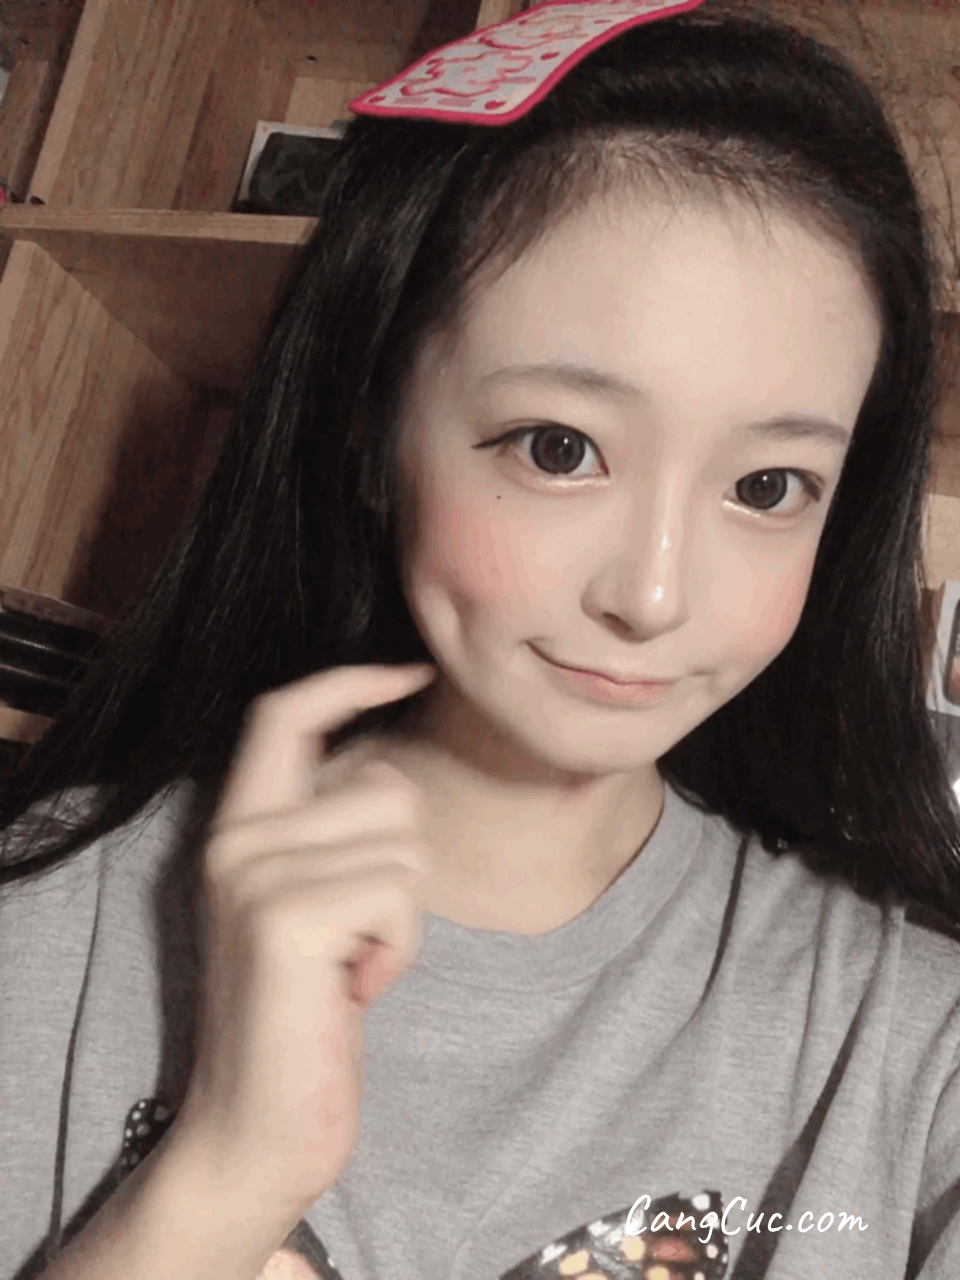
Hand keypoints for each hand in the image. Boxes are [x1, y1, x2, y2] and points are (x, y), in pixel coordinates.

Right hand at [169, 663, 436, 1214]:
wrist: (258, 1130)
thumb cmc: (306, 1015)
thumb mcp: (313, 908)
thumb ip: (331, 837)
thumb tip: (392, 774)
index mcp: (238, 829)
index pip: (285, 714)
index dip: (350, 681)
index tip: (413, 670)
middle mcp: (235, 840)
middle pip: (388, 787)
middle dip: (402, 866)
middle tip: (355, 939)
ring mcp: (253, 874)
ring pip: (405, 842)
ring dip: (402, 916)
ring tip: (351, 965)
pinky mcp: (285, 918)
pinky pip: (399, 892)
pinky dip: (399, 947)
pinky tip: (355, 989)